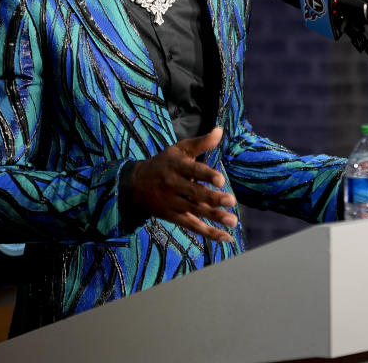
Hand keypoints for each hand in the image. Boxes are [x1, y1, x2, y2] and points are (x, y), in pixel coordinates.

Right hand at [129, 127, 237, 241]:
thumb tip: (220, 130)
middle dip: (213, 198)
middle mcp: (173, 185)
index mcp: (176, 166)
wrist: (134, 184)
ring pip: (195, 211)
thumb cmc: (164, 163)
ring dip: (215, 217)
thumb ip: (201, 143)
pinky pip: (192, 226)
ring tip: (233, 221)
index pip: (193, 171)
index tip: (221, 180)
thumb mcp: (178, 149)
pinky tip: (226, 237)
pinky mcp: (173, 216)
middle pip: (195, 193)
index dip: (207, 175)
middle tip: (231, 201)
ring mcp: (172, 202)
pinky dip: (209, 233)